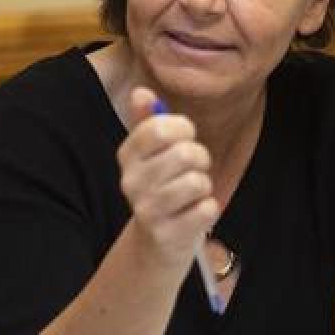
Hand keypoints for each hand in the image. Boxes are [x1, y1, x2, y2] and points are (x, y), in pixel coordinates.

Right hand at [117, 87, 219, 267]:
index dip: (184, 129)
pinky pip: (207, 210)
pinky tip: (193, 215)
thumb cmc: (162, 188)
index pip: (161, 127)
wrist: (157, 243)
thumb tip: (141, 92)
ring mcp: (147, 210)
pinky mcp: (167, 235)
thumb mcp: (152, 154)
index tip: (184, 139)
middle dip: (200, 159)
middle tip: (193, 170)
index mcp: (127, 155)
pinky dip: (208, 210)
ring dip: (204, 186)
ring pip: (197, 181)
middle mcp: (131, 182)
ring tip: (192, 194)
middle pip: (185, 153)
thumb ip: (148, 122)